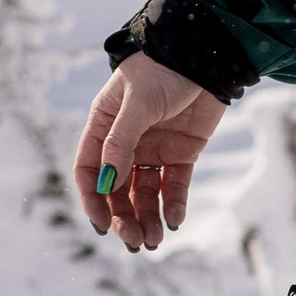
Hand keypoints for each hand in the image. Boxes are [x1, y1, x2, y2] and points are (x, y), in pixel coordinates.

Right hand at [73, 56, 226, 251]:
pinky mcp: (182, 152)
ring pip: (145, 193)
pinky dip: (173, 205)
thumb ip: (120, 142)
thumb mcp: (138, 103)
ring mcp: (154, 148)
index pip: (89, 170)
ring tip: (153, 241)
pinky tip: (174, 221)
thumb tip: (105, 184)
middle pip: (117, 189)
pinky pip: (174, 185)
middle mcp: (126, 141)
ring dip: (146, 217)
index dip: (92, 199)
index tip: (101, 225)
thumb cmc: (163, 69)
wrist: (206, 54)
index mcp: (104, 125)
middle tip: (134, 240)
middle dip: (123, 216)